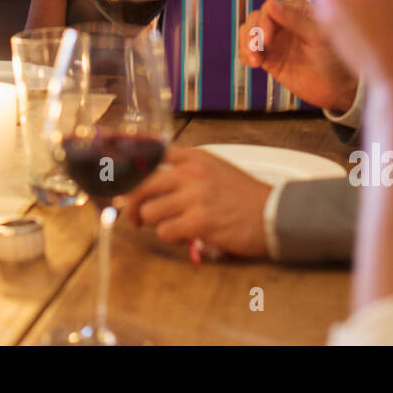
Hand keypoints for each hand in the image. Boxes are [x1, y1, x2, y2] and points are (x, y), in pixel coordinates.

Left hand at [123, 147, 270, 257]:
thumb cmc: (245, 196)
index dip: (129, 166)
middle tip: (136, 217)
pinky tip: (186, 236)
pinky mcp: (198, 222)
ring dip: (157, 223)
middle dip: (133, 205)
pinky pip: (165, 231)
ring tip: (172, 227)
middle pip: (141, 185)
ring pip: (150, 211)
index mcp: (194, 158)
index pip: (150, 154)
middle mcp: (190, 173)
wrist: (274, 213)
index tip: (118, 177)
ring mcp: (194, 197)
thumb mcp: (215, 169)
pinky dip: (172, 237)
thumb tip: (153, 182)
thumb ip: (186, 169)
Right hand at [238, 0, 357, 111]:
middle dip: (253, 32)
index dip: (264, 20)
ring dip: (246, 43)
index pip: (271, 7)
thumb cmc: (336, 58)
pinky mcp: (270, 58)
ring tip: (254, 59)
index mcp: (298, 11)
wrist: (339, 89)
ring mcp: (276, 41)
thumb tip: (270, 3)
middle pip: (256, 18)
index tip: (267, 37)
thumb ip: (295, 20)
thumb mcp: (318, 36)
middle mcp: (284, 23)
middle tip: (258, 48)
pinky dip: (246, 54)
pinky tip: (253, 63)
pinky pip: (250, 51)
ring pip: (249, 33)